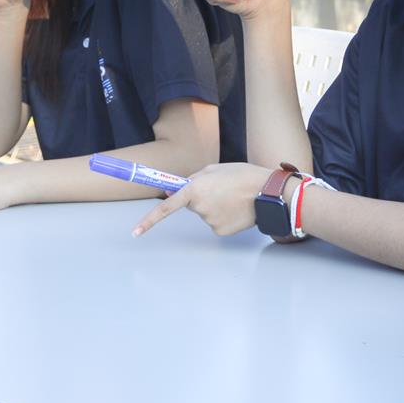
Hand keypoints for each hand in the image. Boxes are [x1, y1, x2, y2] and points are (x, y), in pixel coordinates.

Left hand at [131, 162, 274, 236]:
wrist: (268, 192)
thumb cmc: (242, 175)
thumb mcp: (214, 169)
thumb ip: (192, 179)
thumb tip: (172, 192)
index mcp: (194, 188)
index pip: (165, 207)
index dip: (148, 220)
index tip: (135, 233)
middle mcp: (199, 207)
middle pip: (192, 204)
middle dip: (202, 197)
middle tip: (223, 189)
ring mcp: (210, 221)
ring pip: (205, 214)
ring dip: (215, 206)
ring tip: (233, 197)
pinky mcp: (221, 231)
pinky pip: (216, 223)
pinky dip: (224, 217)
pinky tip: (237, 209)